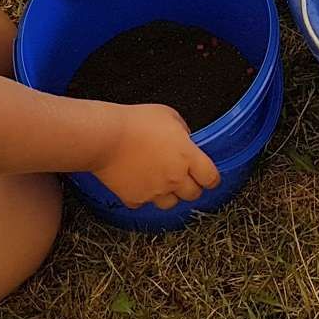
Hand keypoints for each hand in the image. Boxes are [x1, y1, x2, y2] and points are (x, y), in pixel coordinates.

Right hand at [91, 104, 220, 208]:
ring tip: (161, 180)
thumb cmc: (136, 122)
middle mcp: (174, 178)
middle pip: (193, 194)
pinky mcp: (135, 199)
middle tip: (184, 176)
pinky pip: (144, 203)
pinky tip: (139, 182)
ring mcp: (155, 191)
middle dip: (192, 186)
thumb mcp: (169, 115)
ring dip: (170, 194)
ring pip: (171, 203)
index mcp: (187, 156)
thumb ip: (183, 130)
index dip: (211, 178)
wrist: (107, 137)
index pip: (211, 178)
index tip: (209, 177)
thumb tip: (185, 139)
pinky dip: (143, 196)